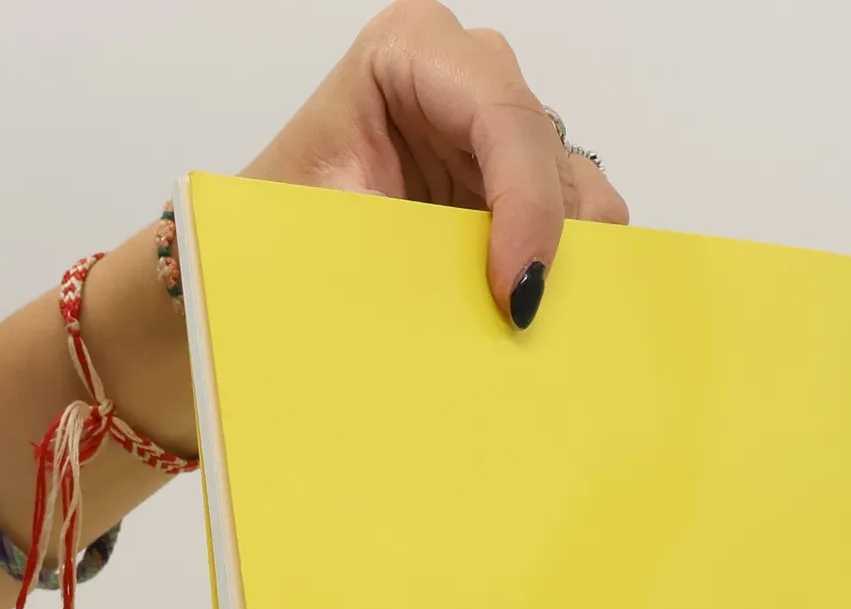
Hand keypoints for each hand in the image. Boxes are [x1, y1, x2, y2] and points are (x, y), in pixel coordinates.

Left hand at [243, 0, 628, 325]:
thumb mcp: (331, 222)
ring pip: (578, 192)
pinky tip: (521, 304)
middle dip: (549, 240)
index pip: (502, 113)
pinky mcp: (518, 187)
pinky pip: (577, 227)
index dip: (526, 205)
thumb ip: (407, 245)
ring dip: (562, 261)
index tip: (516, 292)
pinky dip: (565, 273)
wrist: (272, 255)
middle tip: (517, 315)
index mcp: (411, 50)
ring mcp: (499, 134)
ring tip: (513, 314)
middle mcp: (468, 78)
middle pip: (550, 153)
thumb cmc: (285, 222)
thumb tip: (487, 302)